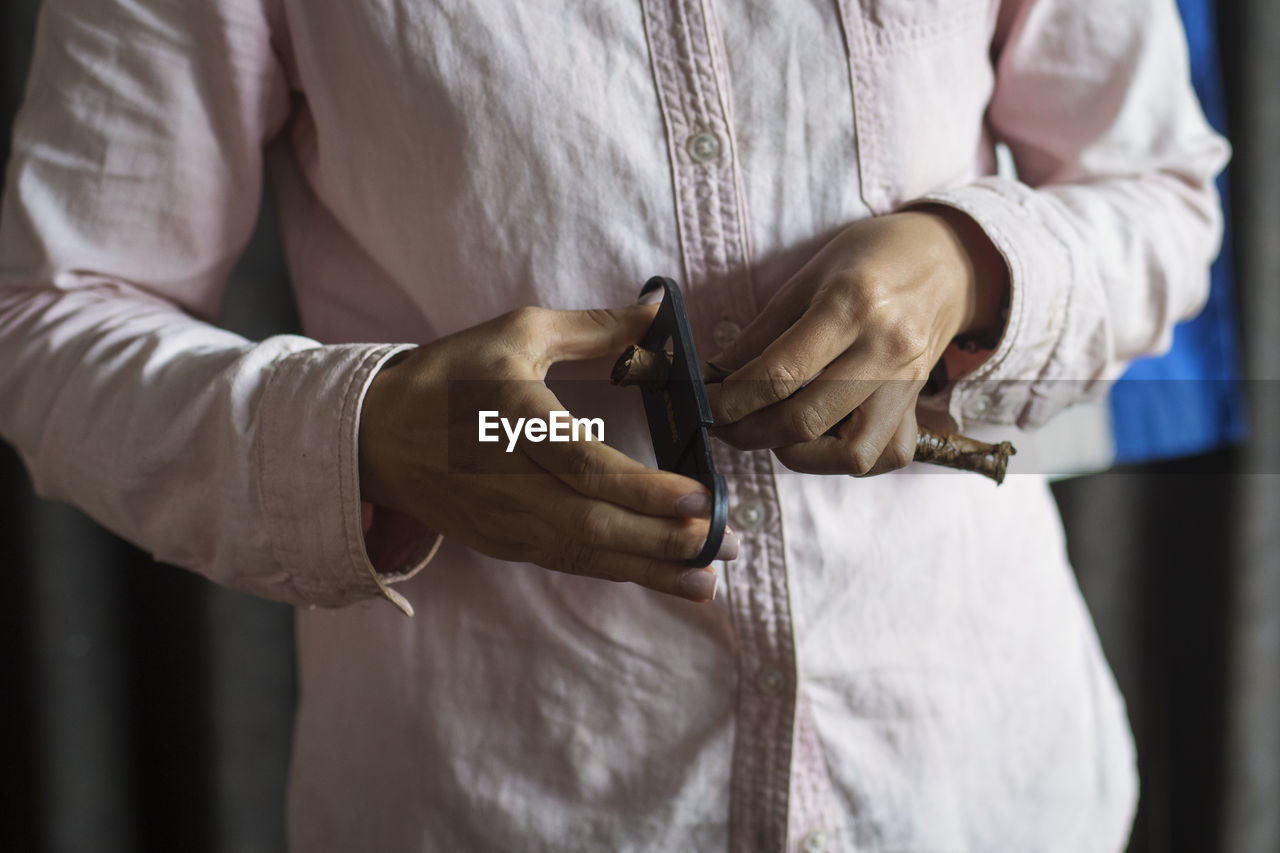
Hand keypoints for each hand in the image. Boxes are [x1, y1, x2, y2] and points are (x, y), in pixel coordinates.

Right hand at [358, 305, 736, 601]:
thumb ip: (590, 326)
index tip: (698, 498)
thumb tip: (656, 310)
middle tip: (726, 545)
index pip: (582, 463)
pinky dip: (619, 572)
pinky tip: (662, 577)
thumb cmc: (448, 377)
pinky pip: (570, 563)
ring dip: (651, 569)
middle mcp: (508, 478)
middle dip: (664, 540)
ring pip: (586, 553)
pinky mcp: (505, 543)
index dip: (641, 488)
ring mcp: (505, 519)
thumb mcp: (514, 333)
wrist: (374, 438)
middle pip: (593, 523)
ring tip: (708, 578)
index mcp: (510, 417)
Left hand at [706, 208, 1007, 474]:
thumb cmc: (869, 260)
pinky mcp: (919, 405)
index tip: (705, 403)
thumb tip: (716, 377)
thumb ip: (760, 334)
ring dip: (798, 454)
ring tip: (774, 431)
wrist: (947, 260)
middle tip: (724, 424)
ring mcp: (909, 383)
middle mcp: (886, 349)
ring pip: (850, 454)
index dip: (732, 399)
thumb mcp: (806, 278)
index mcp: (852, 305)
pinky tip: (822, 438)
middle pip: (806, 420)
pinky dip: (845, 459)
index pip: (779, 374)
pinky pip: (884, 456)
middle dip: (749, 432)